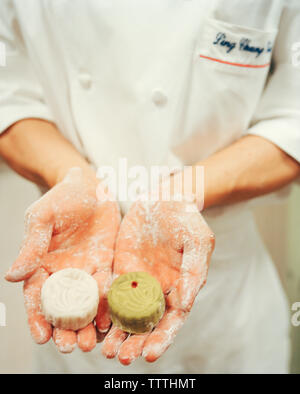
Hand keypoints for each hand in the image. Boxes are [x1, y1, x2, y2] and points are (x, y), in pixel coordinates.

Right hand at [5, 167, 120, 352]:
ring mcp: (87, 270)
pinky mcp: (106, 264)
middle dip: (66, 330)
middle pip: (63, 308)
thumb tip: (11, 276)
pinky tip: (113, 320)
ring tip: (93, 342)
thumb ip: (31, 246)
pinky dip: (109, 305)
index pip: (37, 297)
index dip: (38, 318)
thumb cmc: (61, 199)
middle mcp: (65, 273)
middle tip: (72, 347)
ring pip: (87, 304)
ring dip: (89, 325)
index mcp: (42, 265)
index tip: (42, 337)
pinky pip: (108, 287)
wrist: (90, 187)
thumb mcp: (41, 219)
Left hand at [102, 197, 214, 363]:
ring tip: (105, 349)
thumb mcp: (198, 242)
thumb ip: (194, 272)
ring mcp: (137, 280)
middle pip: (146, 324)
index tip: (149, 354)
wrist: (164, 198)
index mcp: (179, 287)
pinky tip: (95, 320)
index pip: (171, 321)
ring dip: (116, 333)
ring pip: (125, 313)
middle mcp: (157, 289)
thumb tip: (185, 303)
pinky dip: (103, 308)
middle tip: (121, 357)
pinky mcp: (120, 268)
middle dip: (135, 342)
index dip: (162, 339)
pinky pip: (110, 291)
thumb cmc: (187, 220)